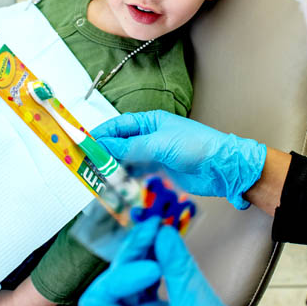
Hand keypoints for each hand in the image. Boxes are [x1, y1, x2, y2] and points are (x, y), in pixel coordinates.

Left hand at [79, 217, 252, 305]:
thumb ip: (179, 271)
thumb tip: (164, 233)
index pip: (99, 302)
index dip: (119, 279)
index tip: (152, 267)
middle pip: (114, 282)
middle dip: (133, 251)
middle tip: (154, 226)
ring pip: (130, 278)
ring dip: (143, 250)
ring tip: (159, 228)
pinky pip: (148, 281)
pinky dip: (156, 260)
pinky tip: (166, 245)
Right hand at [92, 110, 265, 208]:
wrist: (222, 169)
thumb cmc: (196, 146)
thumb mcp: (159, 144)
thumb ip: (130, 147)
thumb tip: (104, 145)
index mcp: (151, 121)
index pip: (120, 125)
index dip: (102, 133)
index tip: (84, 142)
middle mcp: (151, 136)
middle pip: (121, 143)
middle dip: (104, 152)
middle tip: (86, 162)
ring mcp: (155, 154)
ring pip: (127, 160)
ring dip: (113, 167)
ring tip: (97, 175)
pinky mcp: (160, 171)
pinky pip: (137, 173)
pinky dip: (125, 178)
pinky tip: (115, 184)